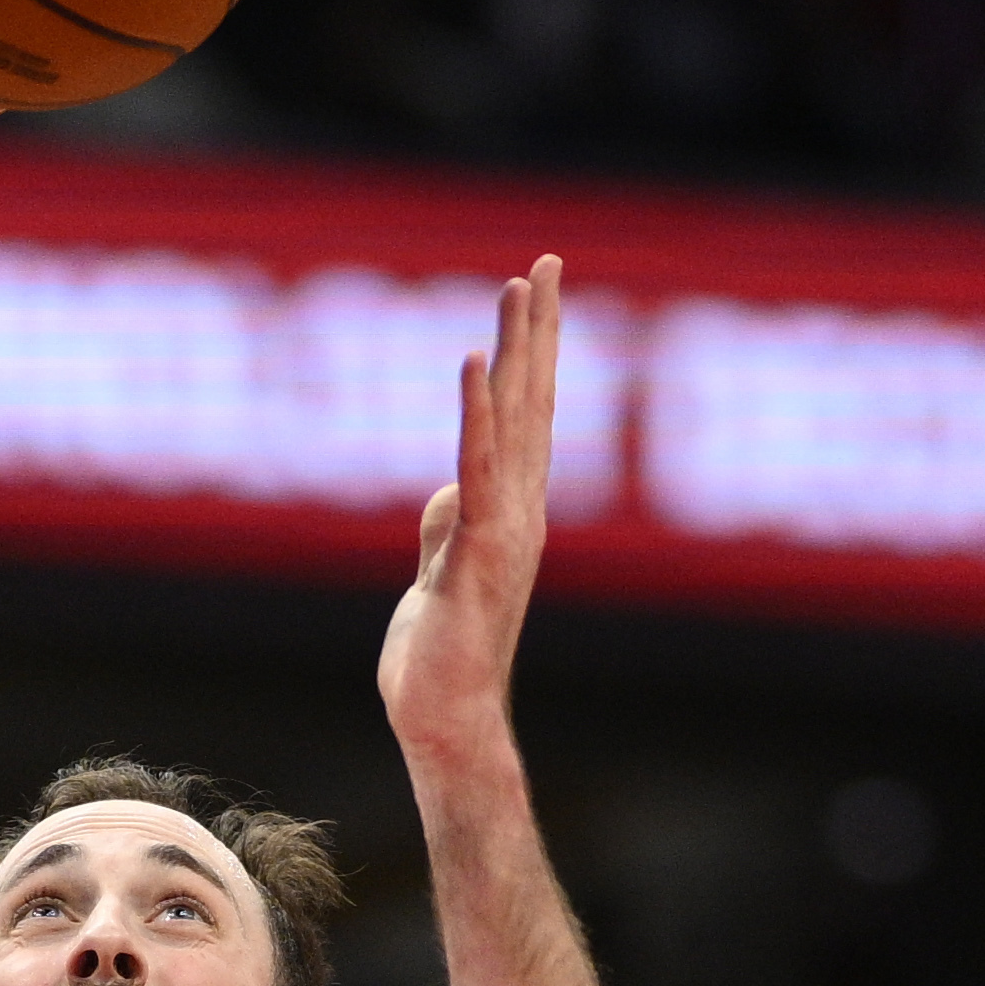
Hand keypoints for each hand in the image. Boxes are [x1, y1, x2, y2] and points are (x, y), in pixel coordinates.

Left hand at [380, 257, 565, 770]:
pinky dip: (476, 410)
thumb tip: (451, 493)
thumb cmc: (441, 661)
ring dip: (517, 350)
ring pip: (513, 422)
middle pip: (532, 403)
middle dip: (538, 330)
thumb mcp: (439, 577)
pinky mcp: (476, 549)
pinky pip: (477, 465)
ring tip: (520, 284)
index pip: (528, 418)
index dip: (535, 353)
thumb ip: (449, 527)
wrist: (446, 723)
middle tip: (545, 262)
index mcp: (513, 514)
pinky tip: (476, 359)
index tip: (538, 291)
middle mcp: (522, 512)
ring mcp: (505, 528)